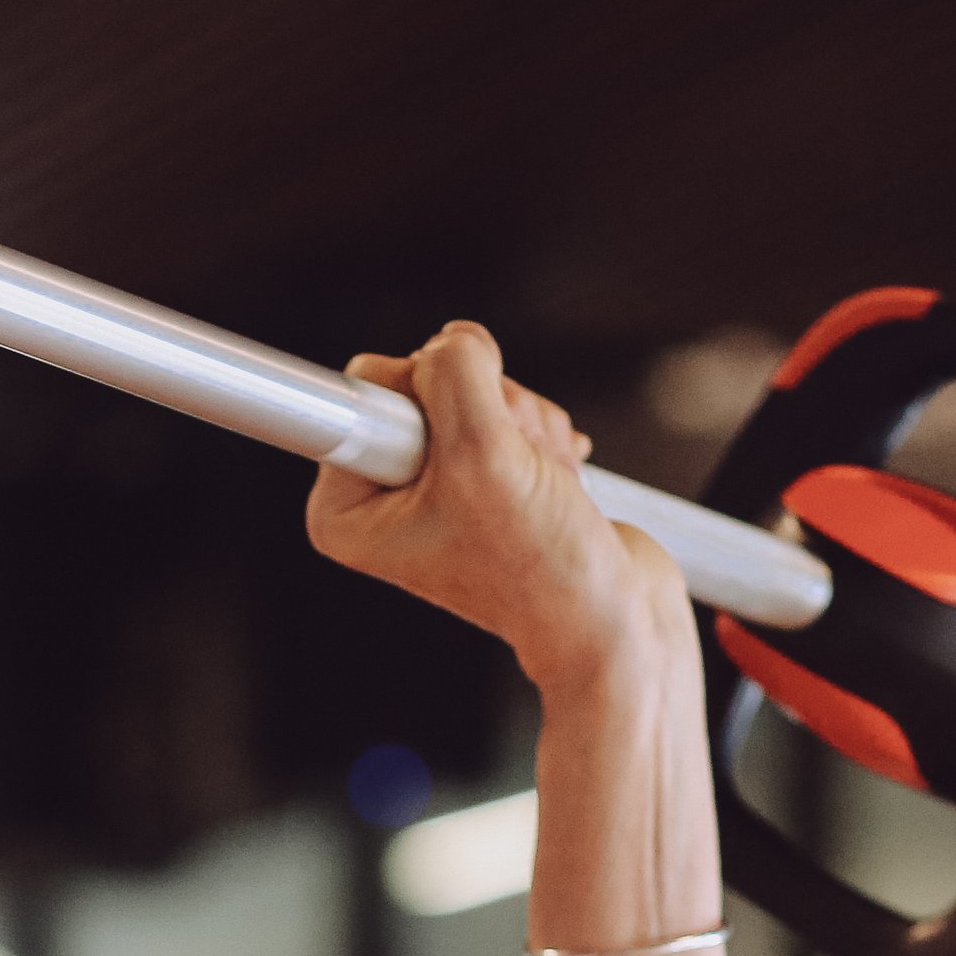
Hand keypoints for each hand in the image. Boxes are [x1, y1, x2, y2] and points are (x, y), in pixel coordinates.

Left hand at [303, 322, 687, 690]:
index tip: (461, 448)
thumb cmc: (539, 566)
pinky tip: (554, 478)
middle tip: (513, 465)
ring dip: (524, 425)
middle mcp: (380, 496)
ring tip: (541, 480)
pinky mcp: (482, 470)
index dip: (427, 397)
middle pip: (425, 382)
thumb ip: (455, 376)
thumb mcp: (484, 455)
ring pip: (476, 392)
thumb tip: (451, 340)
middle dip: (489, 410)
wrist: (610, 616)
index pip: (363, 390)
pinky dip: (543, 437)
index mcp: (345, 510)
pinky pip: (508, 411)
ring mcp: (434, 483)